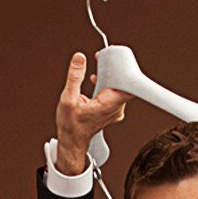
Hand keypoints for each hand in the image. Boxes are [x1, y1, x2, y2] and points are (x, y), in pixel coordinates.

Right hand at [53, 51, 129, 174]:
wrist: (73, 139)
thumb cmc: (71, 125)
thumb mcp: (68, 98)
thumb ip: (75, 77)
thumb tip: (80, 58)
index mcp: (109, 104)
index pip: (129, 86)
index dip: (124, 70)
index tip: (113, 60)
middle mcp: (116, 108)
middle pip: (124, 83)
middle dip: (113, 70)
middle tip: (102, 60)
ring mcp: (116, 109)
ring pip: (120, 87)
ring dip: (109, 77)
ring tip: (97, 71)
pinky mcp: (113, 109)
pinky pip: (115, 92)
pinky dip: (108, 84)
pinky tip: (97, 81)